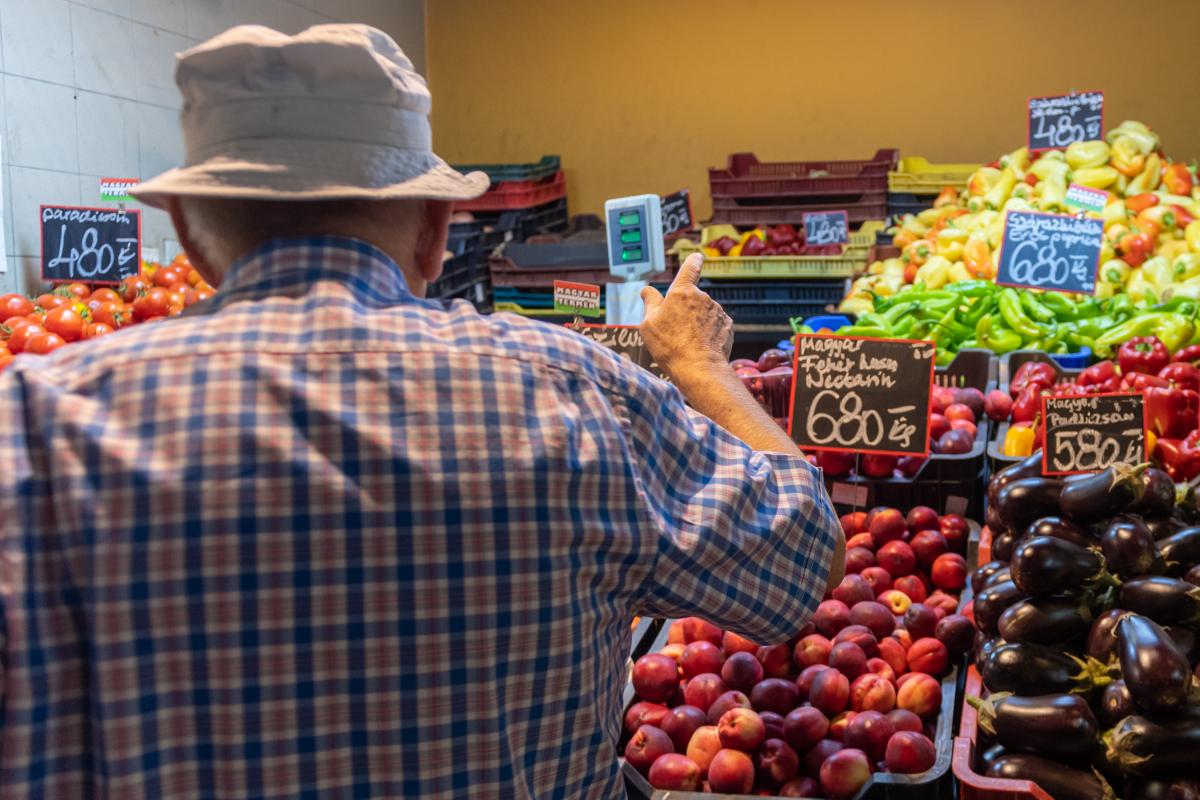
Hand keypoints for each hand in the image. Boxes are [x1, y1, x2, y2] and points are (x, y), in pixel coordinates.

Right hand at [641, 253, 732, 382]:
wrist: (699, 369)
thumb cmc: (670, 346)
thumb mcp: (649, 324)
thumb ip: (650, 302)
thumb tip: (646, 290)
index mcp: (682, 292)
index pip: (690, 267)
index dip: (693, 261)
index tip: (697, 257)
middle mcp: (703, 297)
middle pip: (692, 298)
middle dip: (684, 309)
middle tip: (674, 330)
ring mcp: (718, 312)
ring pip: (704, 313)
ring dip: (696, 322)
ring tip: (686, 342)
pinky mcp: (727, 326)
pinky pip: (714, 325)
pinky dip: (708, 333)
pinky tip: (700, 346)